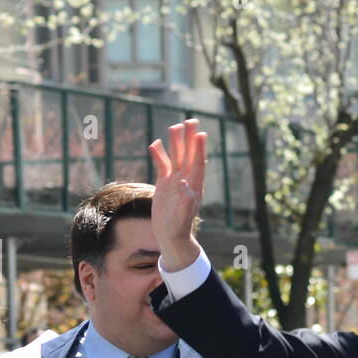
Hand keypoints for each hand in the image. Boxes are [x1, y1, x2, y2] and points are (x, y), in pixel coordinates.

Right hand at [148, 120, 206, 273]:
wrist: (171, 237)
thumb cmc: (179, 229)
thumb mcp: (182, 217)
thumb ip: (186, 201)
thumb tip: (184, 185)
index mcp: (194, 186)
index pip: (198, 163)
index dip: (199, 149)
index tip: (201, 133)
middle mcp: (186, 180)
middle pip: (188, 155)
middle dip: (190, 139)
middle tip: (191, 120)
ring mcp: (175, 181)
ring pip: (176, 157)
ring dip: (176, 143)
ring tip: (175, 126)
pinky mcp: (164, 184)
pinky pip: (163, 165)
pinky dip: (160, 155)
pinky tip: (156, 144)